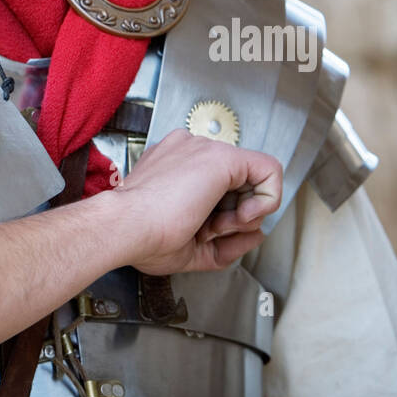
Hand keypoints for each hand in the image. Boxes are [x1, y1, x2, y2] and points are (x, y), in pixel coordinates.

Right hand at [106, 128, 282, 274]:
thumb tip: (257, 234)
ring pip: (251, 178)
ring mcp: (204, 150)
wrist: (127, 227)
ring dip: (244, 213)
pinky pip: (269, 170)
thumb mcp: (192, 247)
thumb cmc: (143, 236)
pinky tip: (243, 216)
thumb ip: (227, 241)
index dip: (225, 214)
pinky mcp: (222, 157)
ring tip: (217, 227)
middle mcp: (190, 152)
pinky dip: (267, 199)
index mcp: (175, 166)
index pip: (218, 186)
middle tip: (215, 232)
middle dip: (236, 216)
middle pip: (236, 182)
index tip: (213, 232)